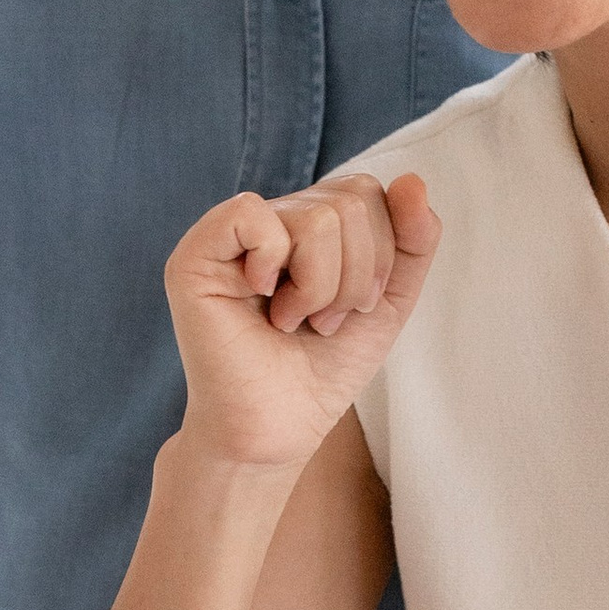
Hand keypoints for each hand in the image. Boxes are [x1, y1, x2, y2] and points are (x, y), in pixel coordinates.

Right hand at [163, 172, 440, 472]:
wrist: (278, 430)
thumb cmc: (323, 369)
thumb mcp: (387, 301)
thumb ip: (412, 240)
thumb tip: (412, 179)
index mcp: (310, 221)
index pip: (367, 191)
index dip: (380, 255)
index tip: (353, 309)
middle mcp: (270, 217)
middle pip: (349, 200)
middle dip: (355, 276)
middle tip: (321, 321)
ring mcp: (230, 234)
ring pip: (315, 216)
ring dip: (321, 286)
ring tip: (293, 320)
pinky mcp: (195, 256)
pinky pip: (252, 214)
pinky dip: (274, 262)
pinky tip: (261, 297)